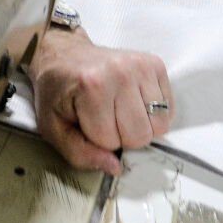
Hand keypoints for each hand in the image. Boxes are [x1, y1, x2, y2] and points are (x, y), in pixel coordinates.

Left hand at [29, 30, 172, 176]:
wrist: (64, 55)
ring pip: (159, 125)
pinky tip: (133, 102)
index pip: (111, 141)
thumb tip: (115, 167)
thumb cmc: (57, 92)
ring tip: (120, 110)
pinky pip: (168, 109)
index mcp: (92, 86)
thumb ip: (79, 153)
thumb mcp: (53, 127)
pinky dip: (153, 114)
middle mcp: (121, 72)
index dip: (98, 140)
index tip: (87, 122)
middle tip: (104, 118)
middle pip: (140, 135)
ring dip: (139, 126)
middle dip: (122, 136)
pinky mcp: (155, 64)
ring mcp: (141, 66)